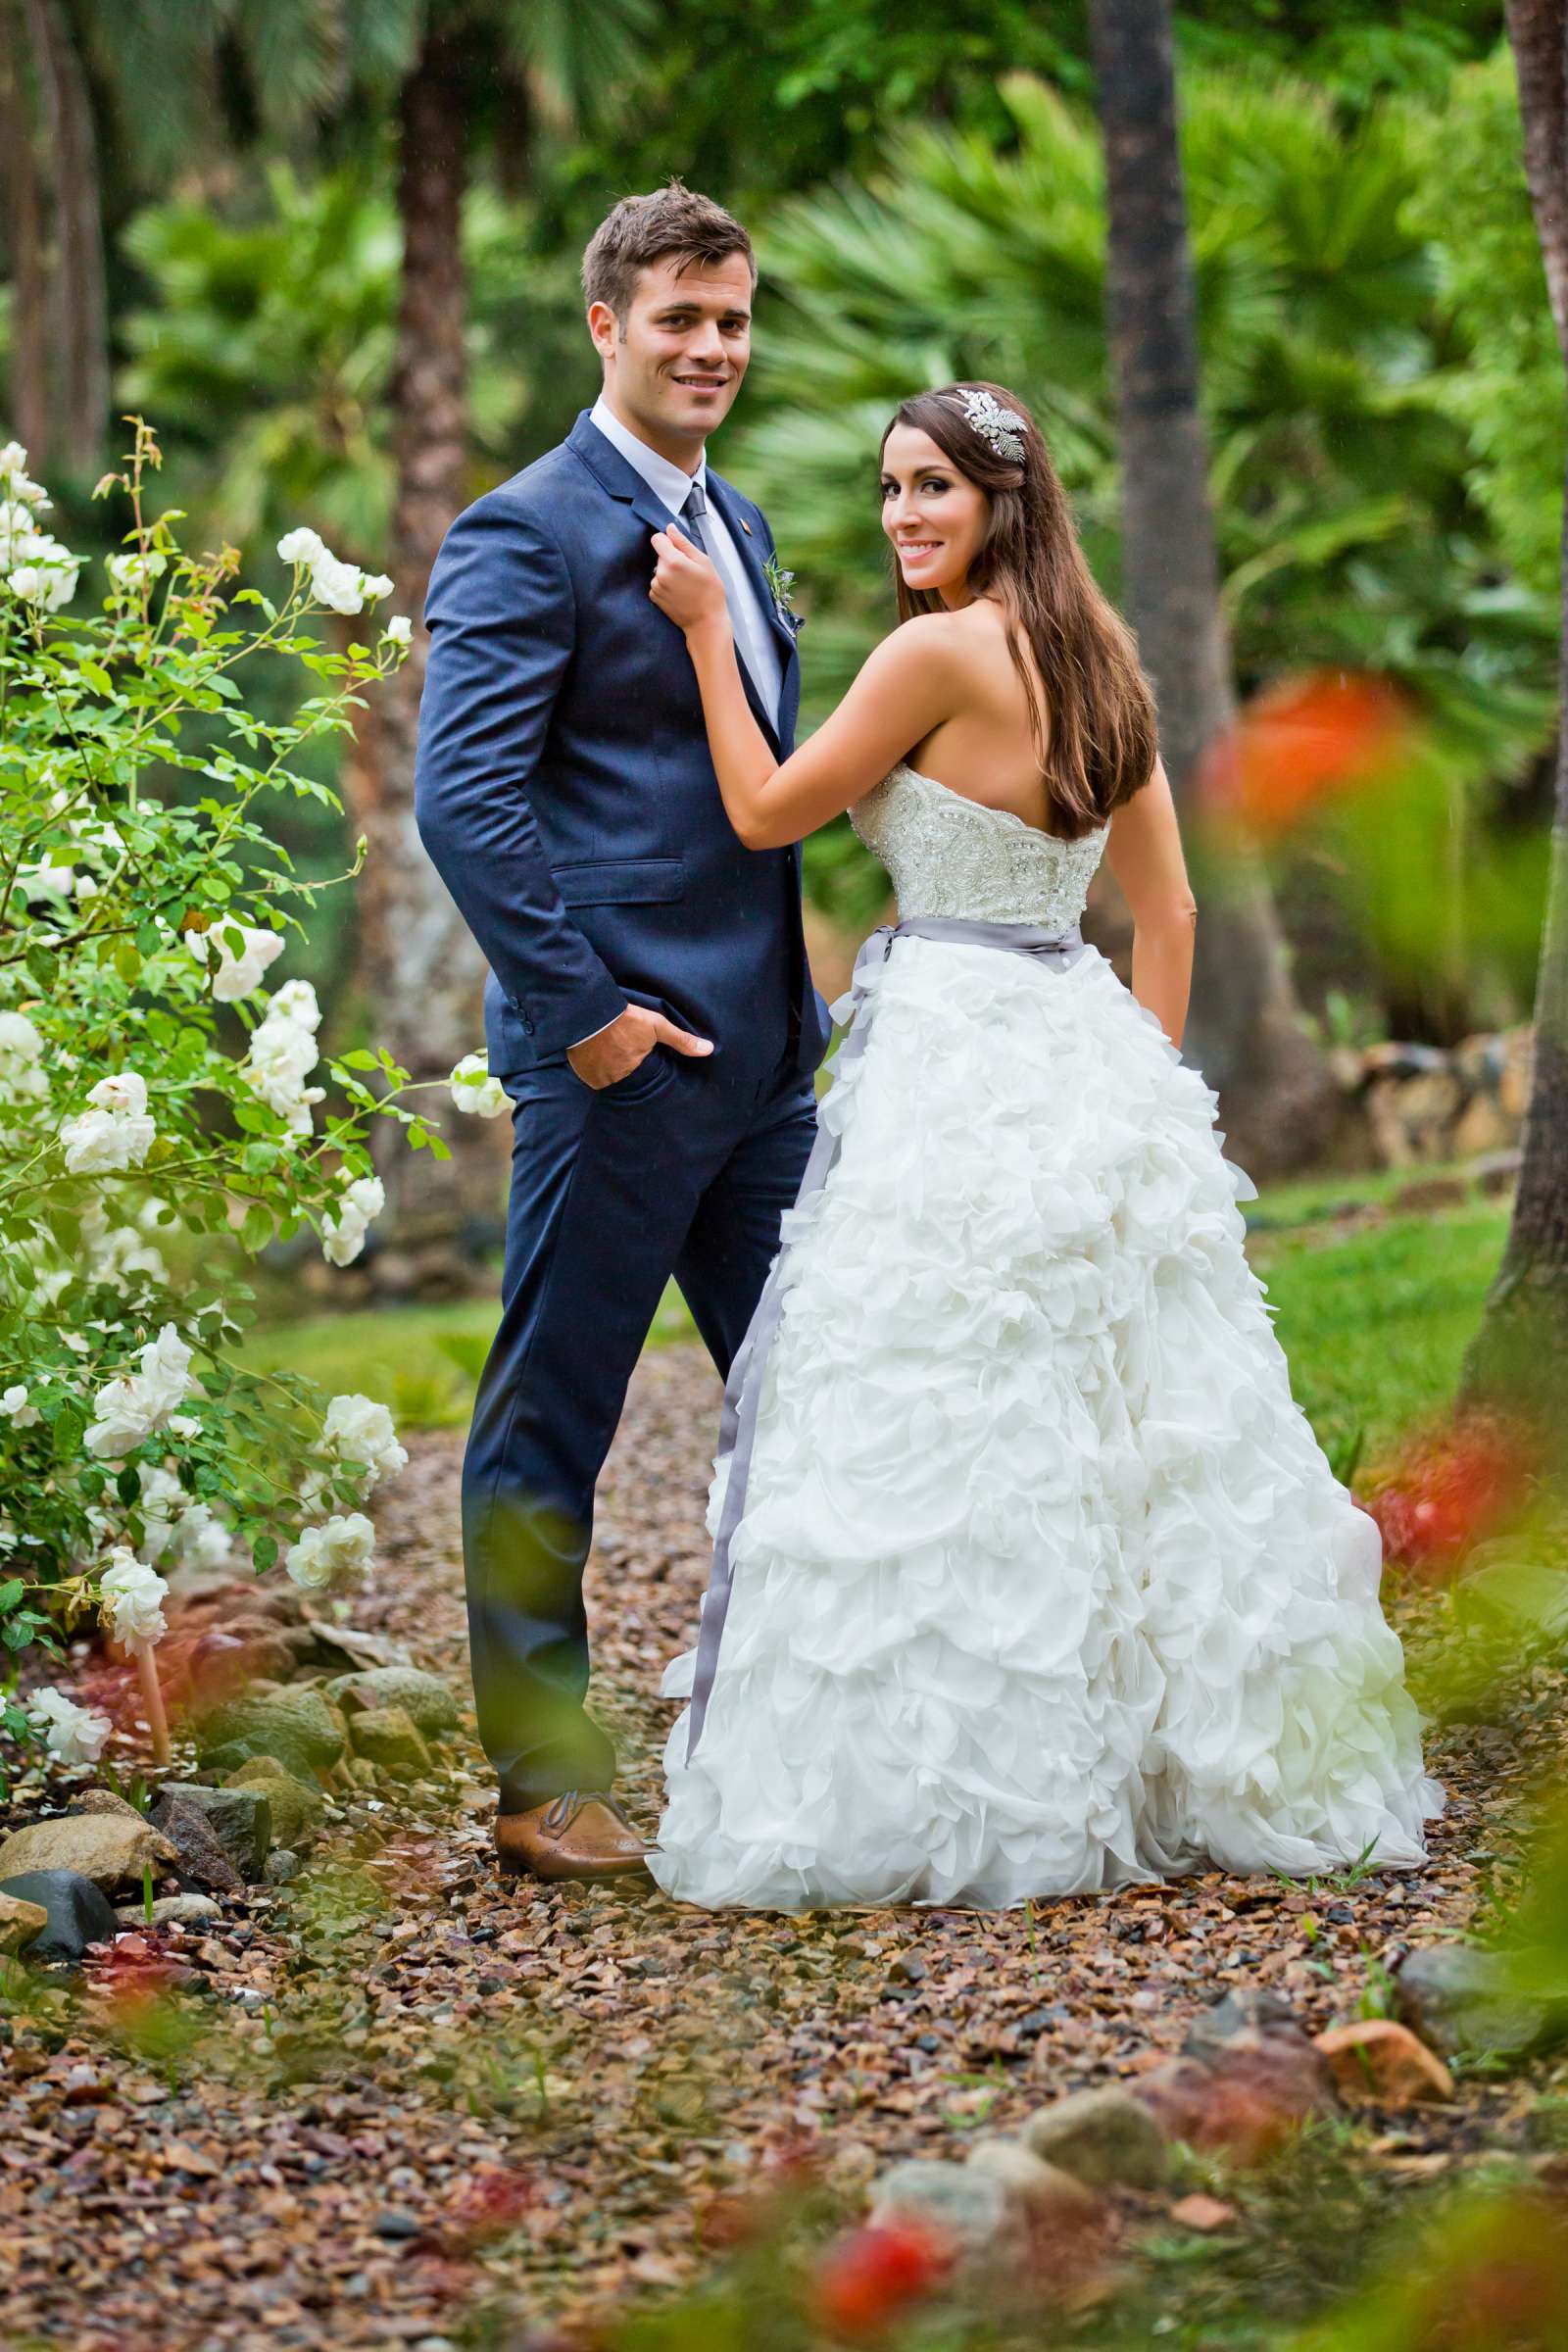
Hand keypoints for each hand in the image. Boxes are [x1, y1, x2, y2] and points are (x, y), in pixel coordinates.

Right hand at [566, 1002, 713, 1089]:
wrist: (589, 1010)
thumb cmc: (625, 1018)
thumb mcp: (656, 1026)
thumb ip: (682, 1041)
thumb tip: (709, 1050)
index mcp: (635, 1071)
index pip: (641, 1079)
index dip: (639, 1067)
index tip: (636, 1057)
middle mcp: (614, 1079)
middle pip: (623, 1079)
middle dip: (623, 1069)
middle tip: (620, 1052)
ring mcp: (595, 1077)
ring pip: (606, 1078)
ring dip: (608, 1069)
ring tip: (608, 1052)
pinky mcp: (580, 1072)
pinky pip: (589, 1076)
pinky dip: (593, 1068)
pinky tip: (595, 1054)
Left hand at [649, 522, 729, 638]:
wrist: (706, 622)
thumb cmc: (710, 592)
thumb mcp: (704, 562)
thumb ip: (683, 543)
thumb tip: (670, 528)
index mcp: (672, 561)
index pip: (657, 539)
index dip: (667, 541)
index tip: (678, 550)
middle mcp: (660, 573)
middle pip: (660, 555)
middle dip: (671, 559)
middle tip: (689, 572)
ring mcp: (655, 586)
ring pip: (659, 569)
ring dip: (669, 573)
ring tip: (685, 585)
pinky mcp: (654, 597)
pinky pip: (657, 583)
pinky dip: (666, 585)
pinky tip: (679, 593)